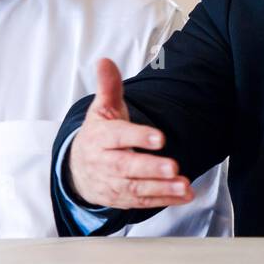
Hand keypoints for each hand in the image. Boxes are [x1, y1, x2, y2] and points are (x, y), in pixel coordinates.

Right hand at [66, 57, 195, 209]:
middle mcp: (105, 163)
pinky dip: (165, 200)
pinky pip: (144, 202)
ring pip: (137, 188)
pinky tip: (185, 195)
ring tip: (184, 185)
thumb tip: (105, 61)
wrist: (78, 170)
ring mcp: (113, 183)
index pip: (118, 136)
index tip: (160, 137)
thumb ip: (108, 87)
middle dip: (150, 168)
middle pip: (127, 167)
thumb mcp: (102, 110)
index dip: (138, 137)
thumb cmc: (99, 135)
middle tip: (173, 167)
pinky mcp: (122, 199)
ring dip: (162, 188)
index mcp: (100, 138)